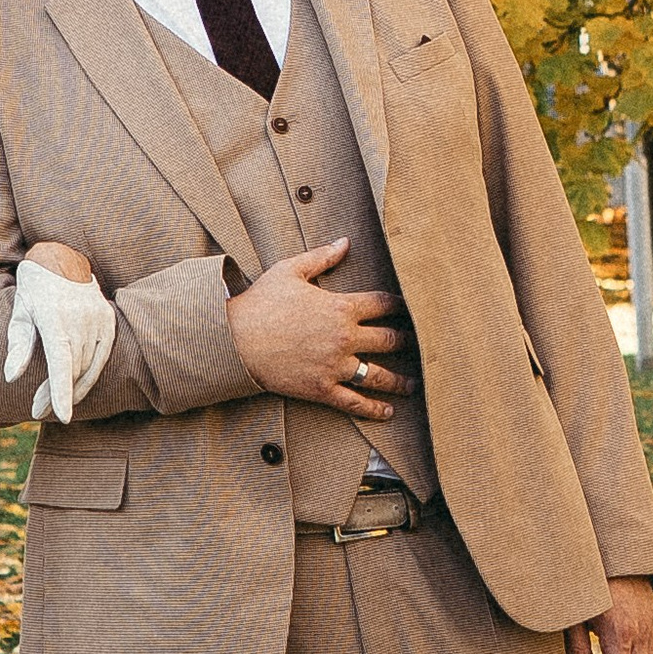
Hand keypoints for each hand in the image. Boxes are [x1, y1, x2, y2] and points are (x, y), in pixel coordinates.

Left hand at [5, 247, 116, 422]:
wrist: (62, 258)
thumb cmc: (34, 289)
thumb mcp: (20, 311)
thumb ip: (18, 344)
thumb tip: (11, 377)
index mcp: (54, 316)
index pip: (61, 362)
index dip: (61, 392)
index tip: (62, 417)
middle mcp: (80, 317)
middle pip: (72, 370)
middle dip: (55, 394)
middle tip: (37, 410)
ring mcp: (99, 318)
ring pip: (88, 367)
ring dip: (72, 389)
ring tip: (52, 402)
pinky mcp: (109, 320)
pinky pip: (101, 358)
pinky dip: (89, 376)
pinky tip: (74, 387)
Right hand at [226, 239, 415, 419]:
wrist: (233, 340)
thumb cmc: (260, 303)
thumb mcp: (290, 271)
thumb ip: (322, 257)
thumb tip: (345, 242)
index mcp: (341, 307)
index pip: (384, 304)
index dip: (401, 306)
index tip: (411, 309)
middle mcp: (344, 338)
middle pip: (389, 340)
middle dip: (407, 341)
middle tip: (419, 345)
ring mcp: (335, 366)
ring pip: (379, 375)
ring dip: (400, 381)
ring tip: (413, 384)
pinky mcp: (321, 389)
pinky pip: (355, 402)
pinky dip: (374, 409)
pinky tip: (388, 411)